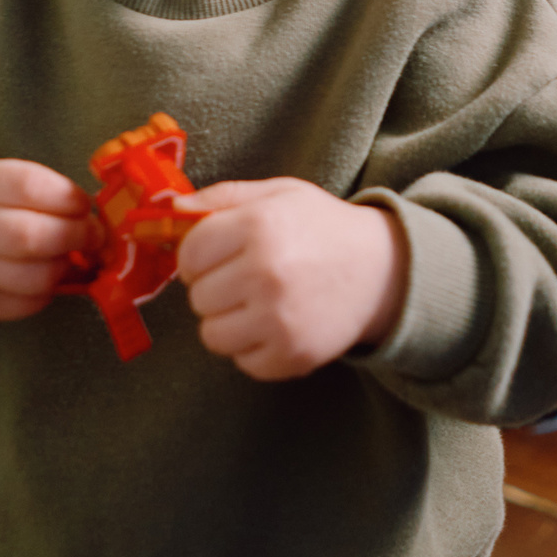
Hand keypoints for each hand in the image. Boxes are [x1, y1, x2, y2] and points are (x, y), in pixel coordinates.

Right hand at [0, 159, 93, 324]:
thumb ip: (41, 191)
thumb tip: (93, 216)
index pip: (28, 186)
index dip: (67, 197)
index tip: (84, 204)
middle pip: (33, 237)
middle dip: (77, 236)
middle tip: (93, 236)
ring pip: (37, 277)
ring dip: (66, 267)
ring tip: (68, 256)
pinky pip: (29, 303)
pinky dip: (48, 290)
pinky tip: (44, 276)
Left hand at [176, 180, 406, 380]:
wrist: (384, 270)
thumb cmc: (323, 227)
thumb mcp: (278, 193)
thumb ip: (222, 197)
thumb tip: (172, 207)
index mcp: (258, 225)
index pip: (190, 254)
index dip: (196, 257)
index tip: (214, 258)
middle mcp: (266, 272)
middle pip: (198, 297)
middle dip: (214, 288)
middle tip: (244, 279)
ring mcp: (280, 318)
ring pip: (212, 335)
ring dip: (228, 322)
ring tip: (257, 304)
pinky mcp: (293, 354)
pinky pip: (242, 362)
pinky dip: (253, 348)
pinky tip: (276, 325)